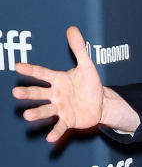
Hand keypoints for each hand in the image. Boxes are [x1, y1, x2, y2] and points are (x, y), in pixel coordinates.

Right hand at [13, 26, 104, 142]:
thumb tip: (72, 28)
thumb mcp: (87, 66)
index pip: (42, 73)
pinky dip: (55, 132)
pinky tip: (48, 139)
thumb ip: (79, 49)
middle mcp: (55, 94)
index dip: (31, 69)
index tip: (18, 66)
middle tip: (15, 92)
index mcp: (58, 80)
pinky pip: (60, 126)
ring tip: (26, 116)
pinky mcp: (68, 120)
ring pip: (46, 110)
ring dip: (36, 113)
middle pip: (39, 93)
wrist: (101, 103)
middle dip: (28, 93)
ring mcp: (60, 108)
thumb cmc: (90, 84)